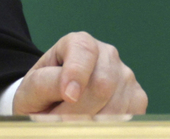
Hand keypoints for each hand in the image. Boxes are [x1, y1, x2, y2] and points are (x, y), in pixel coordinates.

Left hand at [12, 32, 147, 114]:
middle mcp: (107, 54)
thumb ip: (46, 84)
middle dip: (78, 111)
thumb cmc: (42, 93)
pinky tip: (93, 123)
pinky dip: (108, 127)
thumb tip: (73, 92)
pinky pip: (128, 118)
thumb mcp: (32, 86)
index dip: (77, 74)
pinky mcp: (137, 98)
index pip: (84, 52)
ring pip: (116, 106)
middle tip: (59, 120)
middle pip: (102, 85)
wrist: (53, 103)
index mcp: (79, 43)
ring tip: (73, 122)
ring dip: (91, 123)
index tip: (68, 96)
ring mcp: (126, 75)